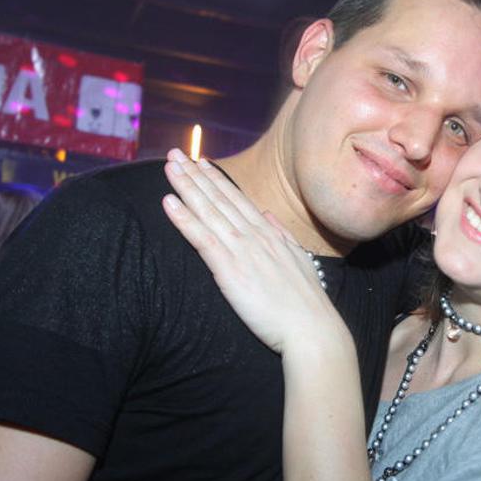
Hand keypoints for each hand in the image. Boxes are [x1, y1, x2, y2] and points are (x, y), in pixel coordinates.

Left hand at [161, 149, 344, 352]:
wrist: (311, 327)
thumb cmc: (307, 303)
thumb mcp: (300, 261)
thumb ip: (282, 237)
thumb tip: (268, 216)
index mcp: (271, 234)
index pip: (239, 200)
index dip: (217, 179)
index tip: (201, 162)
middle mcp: (256, 235)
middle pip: (219, 199)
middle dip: (195, 174)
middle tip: (174, 153)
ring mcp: (242, 250)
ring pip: (208, 211)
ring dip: (186, 187)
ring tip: (168, 166)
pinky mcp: (230, 270)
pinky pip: (202, 238)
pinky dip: (184, 218)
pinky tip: (168, 202)